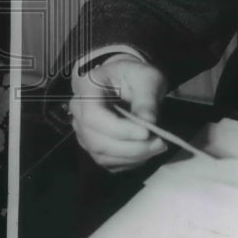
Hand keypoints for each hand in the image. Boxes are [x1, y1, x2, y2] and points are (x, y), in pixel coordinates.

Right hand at [69, 56, 167, 171]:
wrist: (126, 81)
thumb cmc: (135, 75)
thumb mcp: (147, 78)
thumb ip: (147, 99)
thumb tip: (149, 123)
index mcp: (87, 87)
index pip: (94, 116)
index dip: (119, 129)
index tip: (147, 132)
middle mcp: (78, 111)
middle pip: (96, 140)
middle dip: (130, 147)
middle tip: (159, 143)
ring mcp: (82, 131)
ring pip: (101, 155)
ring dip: (132, 157)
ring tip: (157, 147)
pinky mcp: (92, 145)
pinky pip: (108, 162)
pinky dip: (129, 162)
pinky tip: (147, 152)